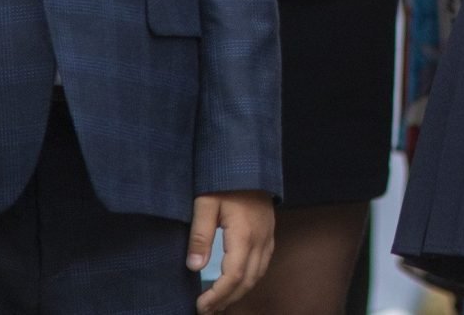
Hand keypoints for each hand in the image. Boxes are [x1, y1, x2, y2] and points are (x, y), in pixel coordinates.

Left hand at [189, 190, 274, 311]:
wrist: (250, 163)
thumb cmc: (224, 181)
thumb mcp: (205, 204)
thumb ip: (200, 235)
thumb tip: (193, 268)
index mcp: (245, 234)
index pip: (233, 276)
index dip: (217, 295)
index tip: (200, 305)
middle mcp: (261, 239)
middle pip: (248, 280)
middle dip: (227, 300)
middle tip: (207, 310)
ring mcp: (268, 236)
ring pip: (258, 274)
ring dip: (240, 292)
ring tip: (220, 303)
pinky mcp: (270, 233)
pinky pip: (264, 264)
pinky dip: (250, 279)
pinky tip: (238, 283)